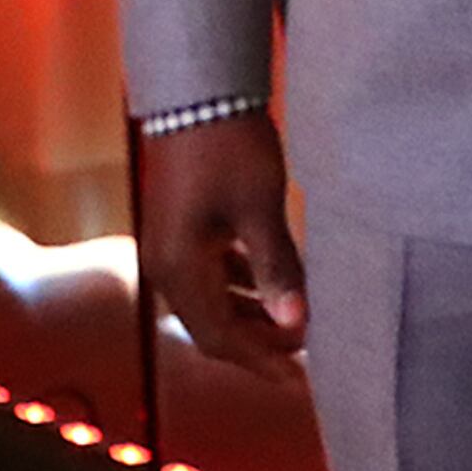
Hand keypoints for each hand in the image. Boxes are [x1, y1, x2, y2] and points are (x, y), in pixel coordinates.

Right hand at [136, 109, 305, 373]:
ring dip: (251, 315)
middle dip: (258, 344)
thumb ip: (277, 267)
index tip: (300, 376)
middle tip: (304, 355)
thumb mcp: (259, 208)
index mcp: (179, 268)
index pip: (220, 337)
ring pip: (213, 301)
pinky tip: (274, 284)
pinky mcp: (183, 229)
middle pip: (212, 326)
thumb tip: (296, 323)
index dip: (261, 360)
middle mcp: (167, 266)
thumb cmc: (229, 147)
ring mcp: (172, 247)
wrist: (199, 94)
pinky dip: (243, 287)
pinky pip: (211, 275)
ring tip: (296, 322)